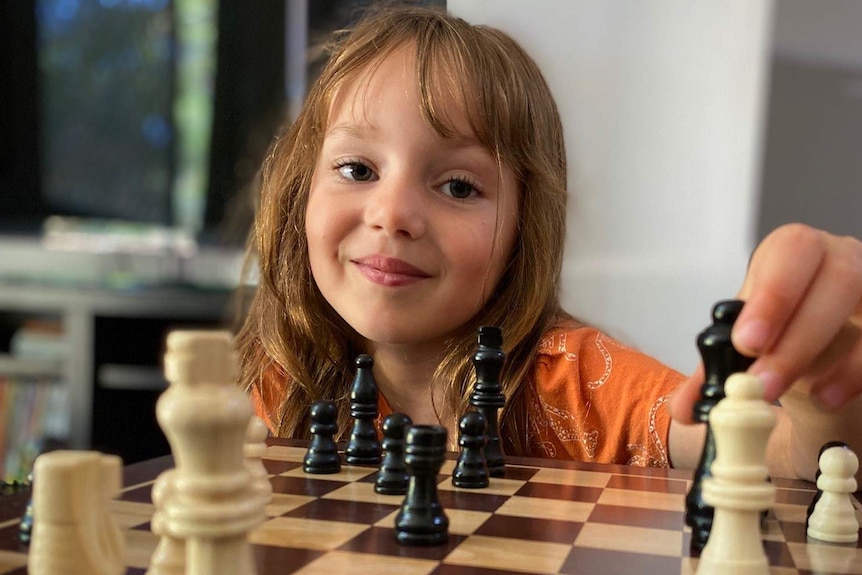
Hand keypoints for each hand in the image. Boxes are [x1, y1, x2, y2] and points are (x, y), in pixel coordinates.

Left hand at [669, 223, 861, 423]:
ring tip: (793, 399)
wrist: (823, 340)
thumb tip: (684, 409)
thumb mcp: (746, 339)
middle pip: (834, 280)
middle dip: (797, 335)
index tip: (746, 343)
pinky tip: (828, 399)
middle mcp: (839, 257)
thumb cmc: (780, 326)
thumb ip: (714, 370)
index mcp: (792, 251)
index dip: (773, 295)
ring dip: (828, 359)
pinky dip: (857, 373)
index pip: (789, 252)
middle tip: (762, 382)